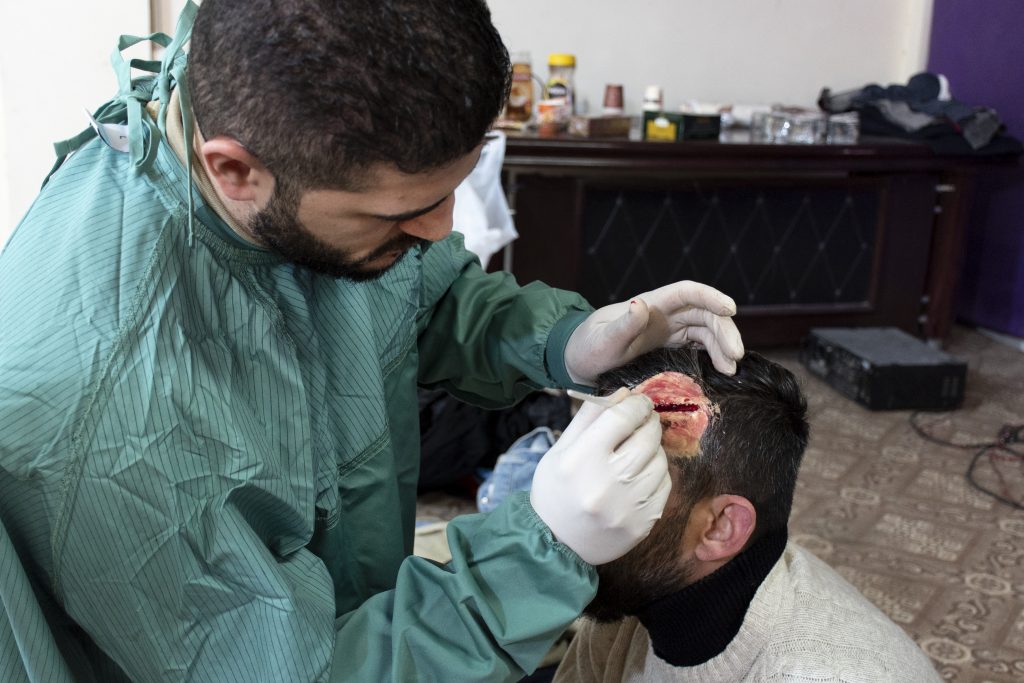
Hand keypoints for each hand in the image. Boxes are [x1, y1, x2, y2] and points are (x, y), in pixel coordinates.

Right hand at [530, 390, 670, 564]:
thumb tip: (623, 393)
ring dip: (654, 449)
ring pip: (660, 461)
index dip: (636, 403)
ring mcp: (629, 506)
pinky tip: (641, 475)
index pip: (622, 417)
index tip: (638, 401)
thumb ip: (590, 418)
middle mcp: (607, 483)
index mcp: (582, 460)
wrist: (556, 542)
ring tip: (639, 451)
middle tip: (643, 421)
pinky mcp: (644, 523)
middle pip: (647, 437)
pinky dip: (657, 474)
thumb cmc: (556, 490)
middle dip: (649, 422)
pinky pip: (664, 486)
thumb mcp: (561, 449)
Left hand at [564, 281, 743, 384]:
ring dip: (722, 346)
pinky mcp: (669, 346)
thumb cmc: (587, 348)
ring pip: (705, 330)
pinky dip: (713, 355)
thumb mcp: (603, 340)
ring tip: (731, 369)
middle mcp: (664, 314)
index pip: (687, 292)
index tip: (731, 309)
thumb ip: (623, 325)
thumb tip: (640, 305)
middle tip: (735, 357)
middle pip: (704, 313)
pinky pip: (698, 346)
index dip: (711, 296)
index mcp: (651, 304)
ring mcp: (669, 330)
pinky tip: (721, 370)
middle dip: (724, 331)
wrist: (579, 362)